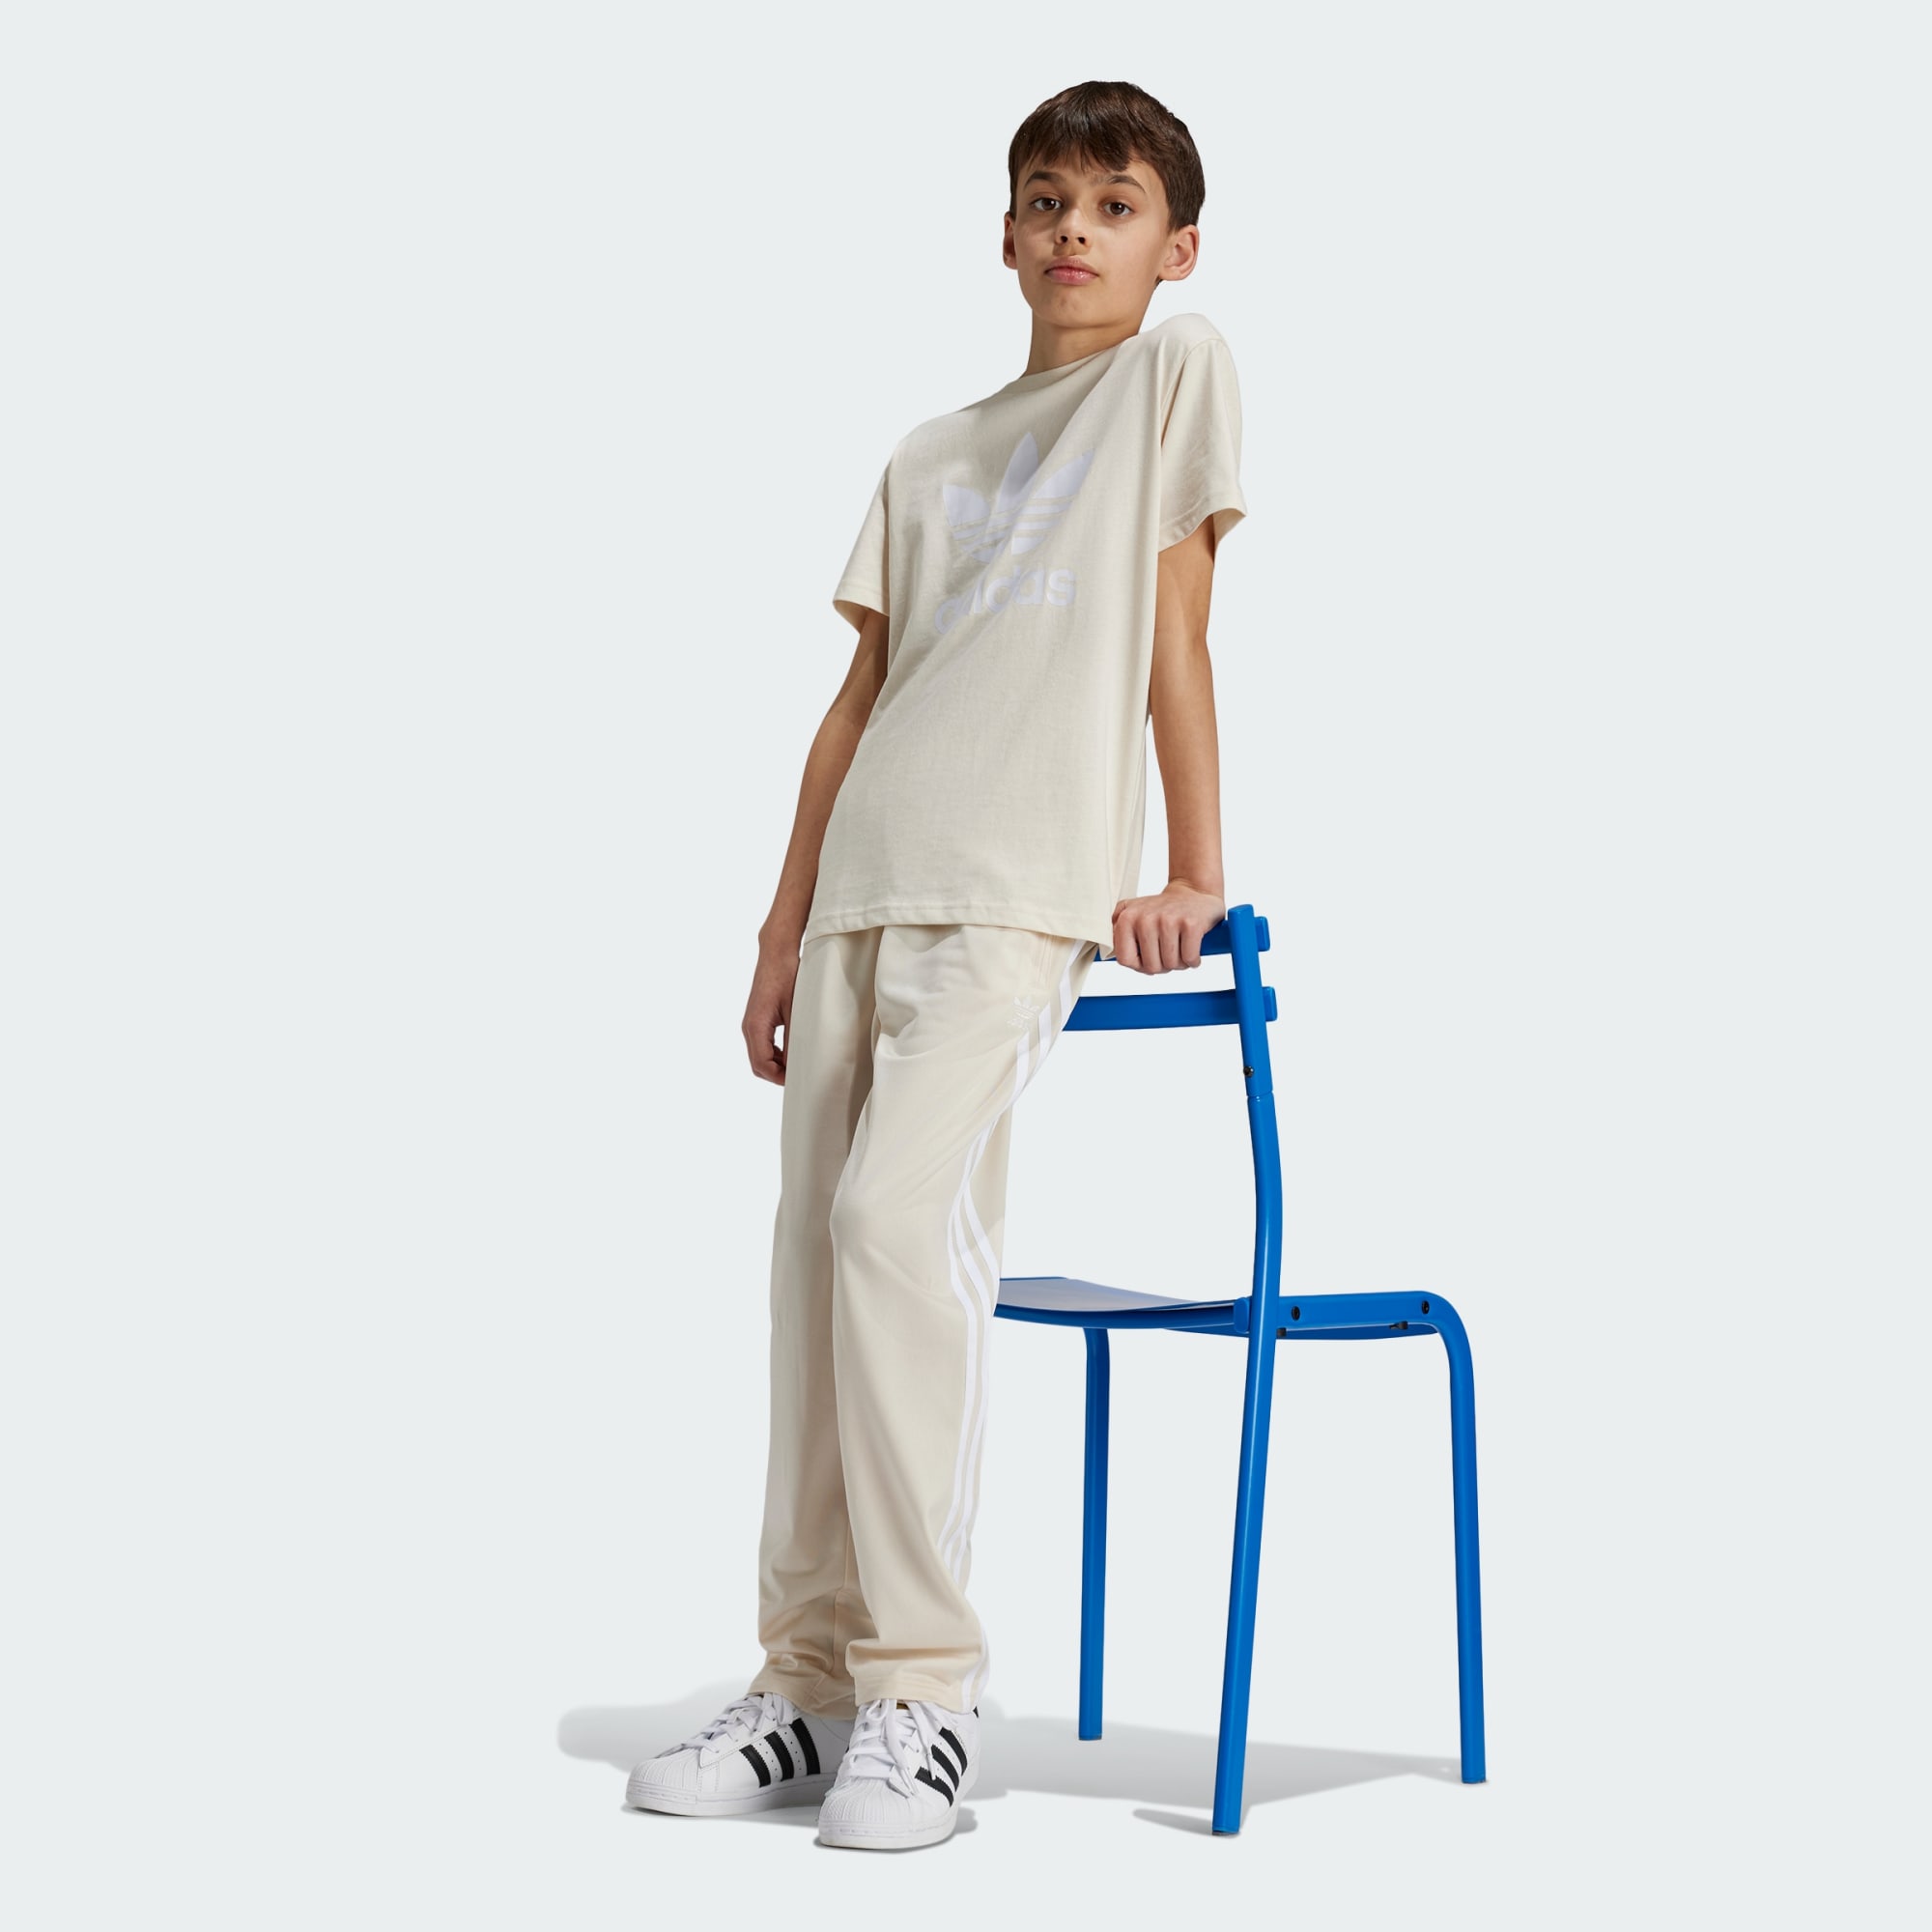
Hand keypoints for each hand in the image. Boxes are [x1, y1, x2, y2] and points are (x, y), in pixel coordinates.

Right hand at [743, 938, 801, 1083]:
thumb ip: (794, 1037)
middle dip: (776, 1074)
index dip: (778, 1077)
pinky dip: (774, 1054)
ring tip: (798, 1064)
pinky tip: (791, 1051)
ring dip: (776, 1064)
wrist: (776, 953)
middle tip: (799, 1075)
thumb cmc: (786, 976)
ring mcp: (751, 1024)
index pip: (761, 1064)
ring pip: (759, 1056)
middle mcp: (749, 1027)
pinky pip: (761, 1045)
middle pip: (757, 1064)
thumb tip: (799, 1061)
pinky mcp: (756, 1020)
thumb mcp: (795, 1009)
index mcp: (755, 1026)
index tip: (797, 1079)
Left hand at [1108, 884, 1226, 973]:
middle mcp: (1145, 918)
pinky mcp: (1190, 924)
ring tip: (1179, 947)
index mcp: (1127, 918)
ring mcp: (1168, 920)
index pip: (1125, 960)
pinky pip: (1189, 958)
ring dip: (1179, 962)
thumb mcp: (1131, 913)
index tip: (1147, 958)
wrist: (1192, 892)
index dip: (1138, 965)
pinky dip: (1193, 959)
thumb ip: (1116, 932)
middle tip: (1168, 951)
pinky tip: (1191, 947)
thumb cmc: (1162, 910)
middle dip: (1162, 965)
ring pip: (1171, 964)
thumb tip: (1112, 953)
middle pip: (1151, 966)